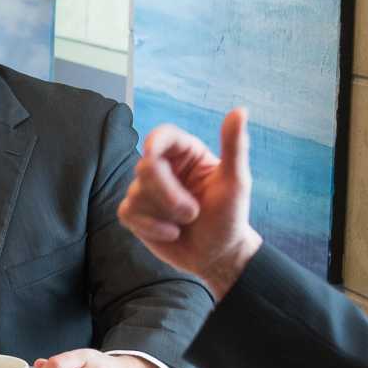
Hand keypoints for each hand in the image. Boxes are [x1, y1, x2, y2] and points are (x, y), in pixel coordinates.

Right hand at [118, 108, 261, 298]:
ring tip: (185, 224)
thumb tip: (240, 110)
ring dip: (164, 215)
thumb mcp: (236, 182)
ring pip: (136, 193)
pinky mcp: (135, 213)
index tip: (152, 154)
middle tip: (191, 213)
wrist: (218, 257)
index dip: (153, 142)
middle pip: (145, 167)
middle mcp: (164, 168)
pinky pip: (128, 213)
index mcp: (186, 154)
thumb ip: (234, 146)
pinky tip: (170, 234)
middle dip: (167, 194)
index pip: (162, 136)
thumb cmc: (229, 218)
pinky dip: (151, 227)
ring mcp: (147, 191)